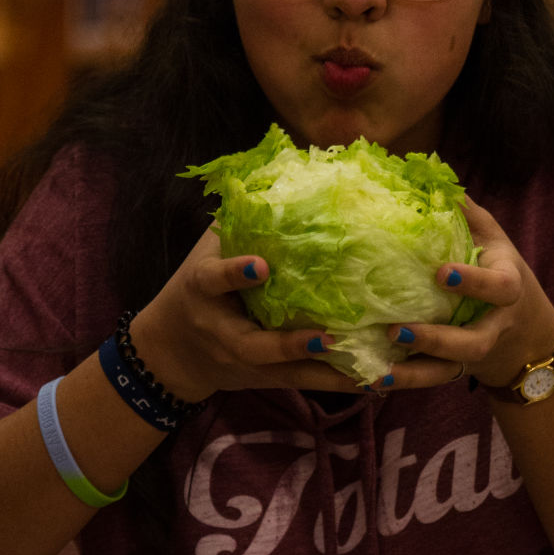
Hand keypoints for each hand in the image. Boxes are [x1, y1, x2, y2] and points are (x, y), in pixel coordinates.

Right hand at [128, 226, 358, 398]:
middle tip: (327, 339)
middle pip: (255, 348)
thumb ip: (238, 225)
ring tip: (372, 372)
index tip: (260, 265)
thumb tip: (283, 173)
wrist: (173, 352)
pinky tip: (380, 379)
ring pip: (290, 375)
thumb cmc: (197, 289)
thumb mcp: (206, 252)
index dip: (234, 274)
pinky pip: (307, 382)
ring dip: (331, 374)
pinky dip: (342, 381)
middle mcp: (225, 334)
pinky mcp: (269, 378)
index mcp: (204, 292)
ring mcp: (248, 363)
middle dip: (289, 346)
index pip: (214, 281)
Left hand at [380, 196, 553, 390]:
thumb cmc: (502, 273)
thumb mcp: (495, 240)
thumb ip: (467, 213)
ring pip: (449, 371)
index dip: (473, 282)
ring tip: (380, 366)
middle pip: (474, 342)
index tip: (440, 273)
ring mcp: (475, 353)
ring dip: (414, 372)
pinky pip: (431, 381)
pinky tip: (372, 379)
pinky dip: (403, 382)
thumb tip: (428, 171)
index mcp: (507, 288)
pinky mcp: (457, 371)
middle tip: (398, 330)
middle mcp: (494, 326)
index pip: (499, 288)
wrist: (530, 337)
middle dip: (439, 340)